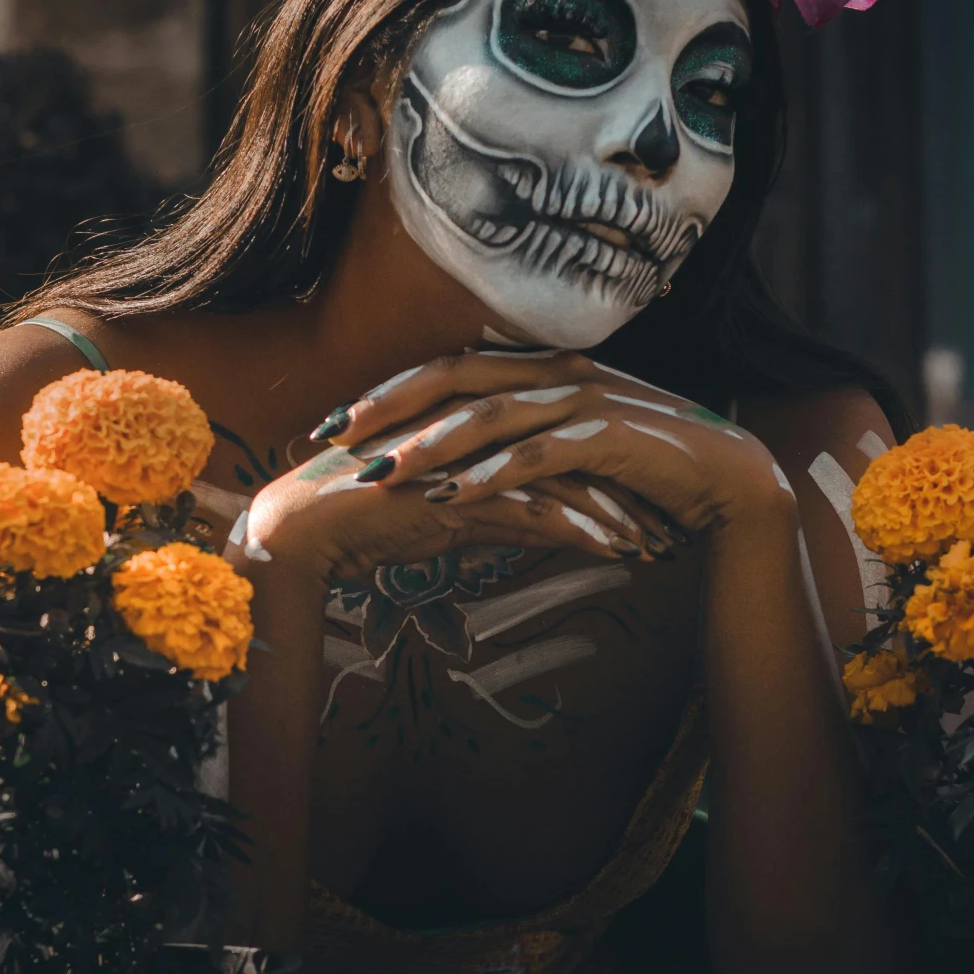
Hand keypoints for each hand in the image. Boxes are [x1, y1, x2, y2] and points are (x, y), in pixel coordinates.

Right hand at [234, 434, 660, 587]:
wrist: (303, 530)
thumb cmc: (368, 519)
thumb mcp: (453, 512)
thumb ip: (504, 510)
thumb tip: (555, 527)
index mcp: (473, 420)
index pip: (559, 437)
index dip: (607, 470)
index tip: (647, 501)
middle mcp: (476, 426)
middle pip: (573, 450)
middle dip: (627, 489)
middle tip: (670, 521)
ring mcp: (466, 452)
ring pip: (562, 477)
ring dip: (613, 512)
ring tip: (653, 544)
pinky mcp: (456, 486)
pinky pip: (531, 507)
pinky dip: (578, 529)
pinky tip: (614, 553)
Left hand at [309, 350, 794, 540]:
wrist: (732, 486)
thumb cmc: (648, 473)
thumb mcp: (575, 452)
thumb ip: (523, 444)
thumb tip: (457, 466)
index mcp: (546, 368)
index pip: (450, 368)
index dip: (389, 391)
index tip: (334, 421)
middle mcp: (561, 372)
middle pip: (455, 378)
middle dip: (389, 406)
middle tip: (332, 436)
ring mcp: (588, 400)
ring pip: (490, 414)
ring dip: (431, 444)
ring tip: (382, 473)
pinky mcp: (612, 436)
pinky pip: (540, 452)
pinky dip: (495, 472)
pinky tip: (454, 497)